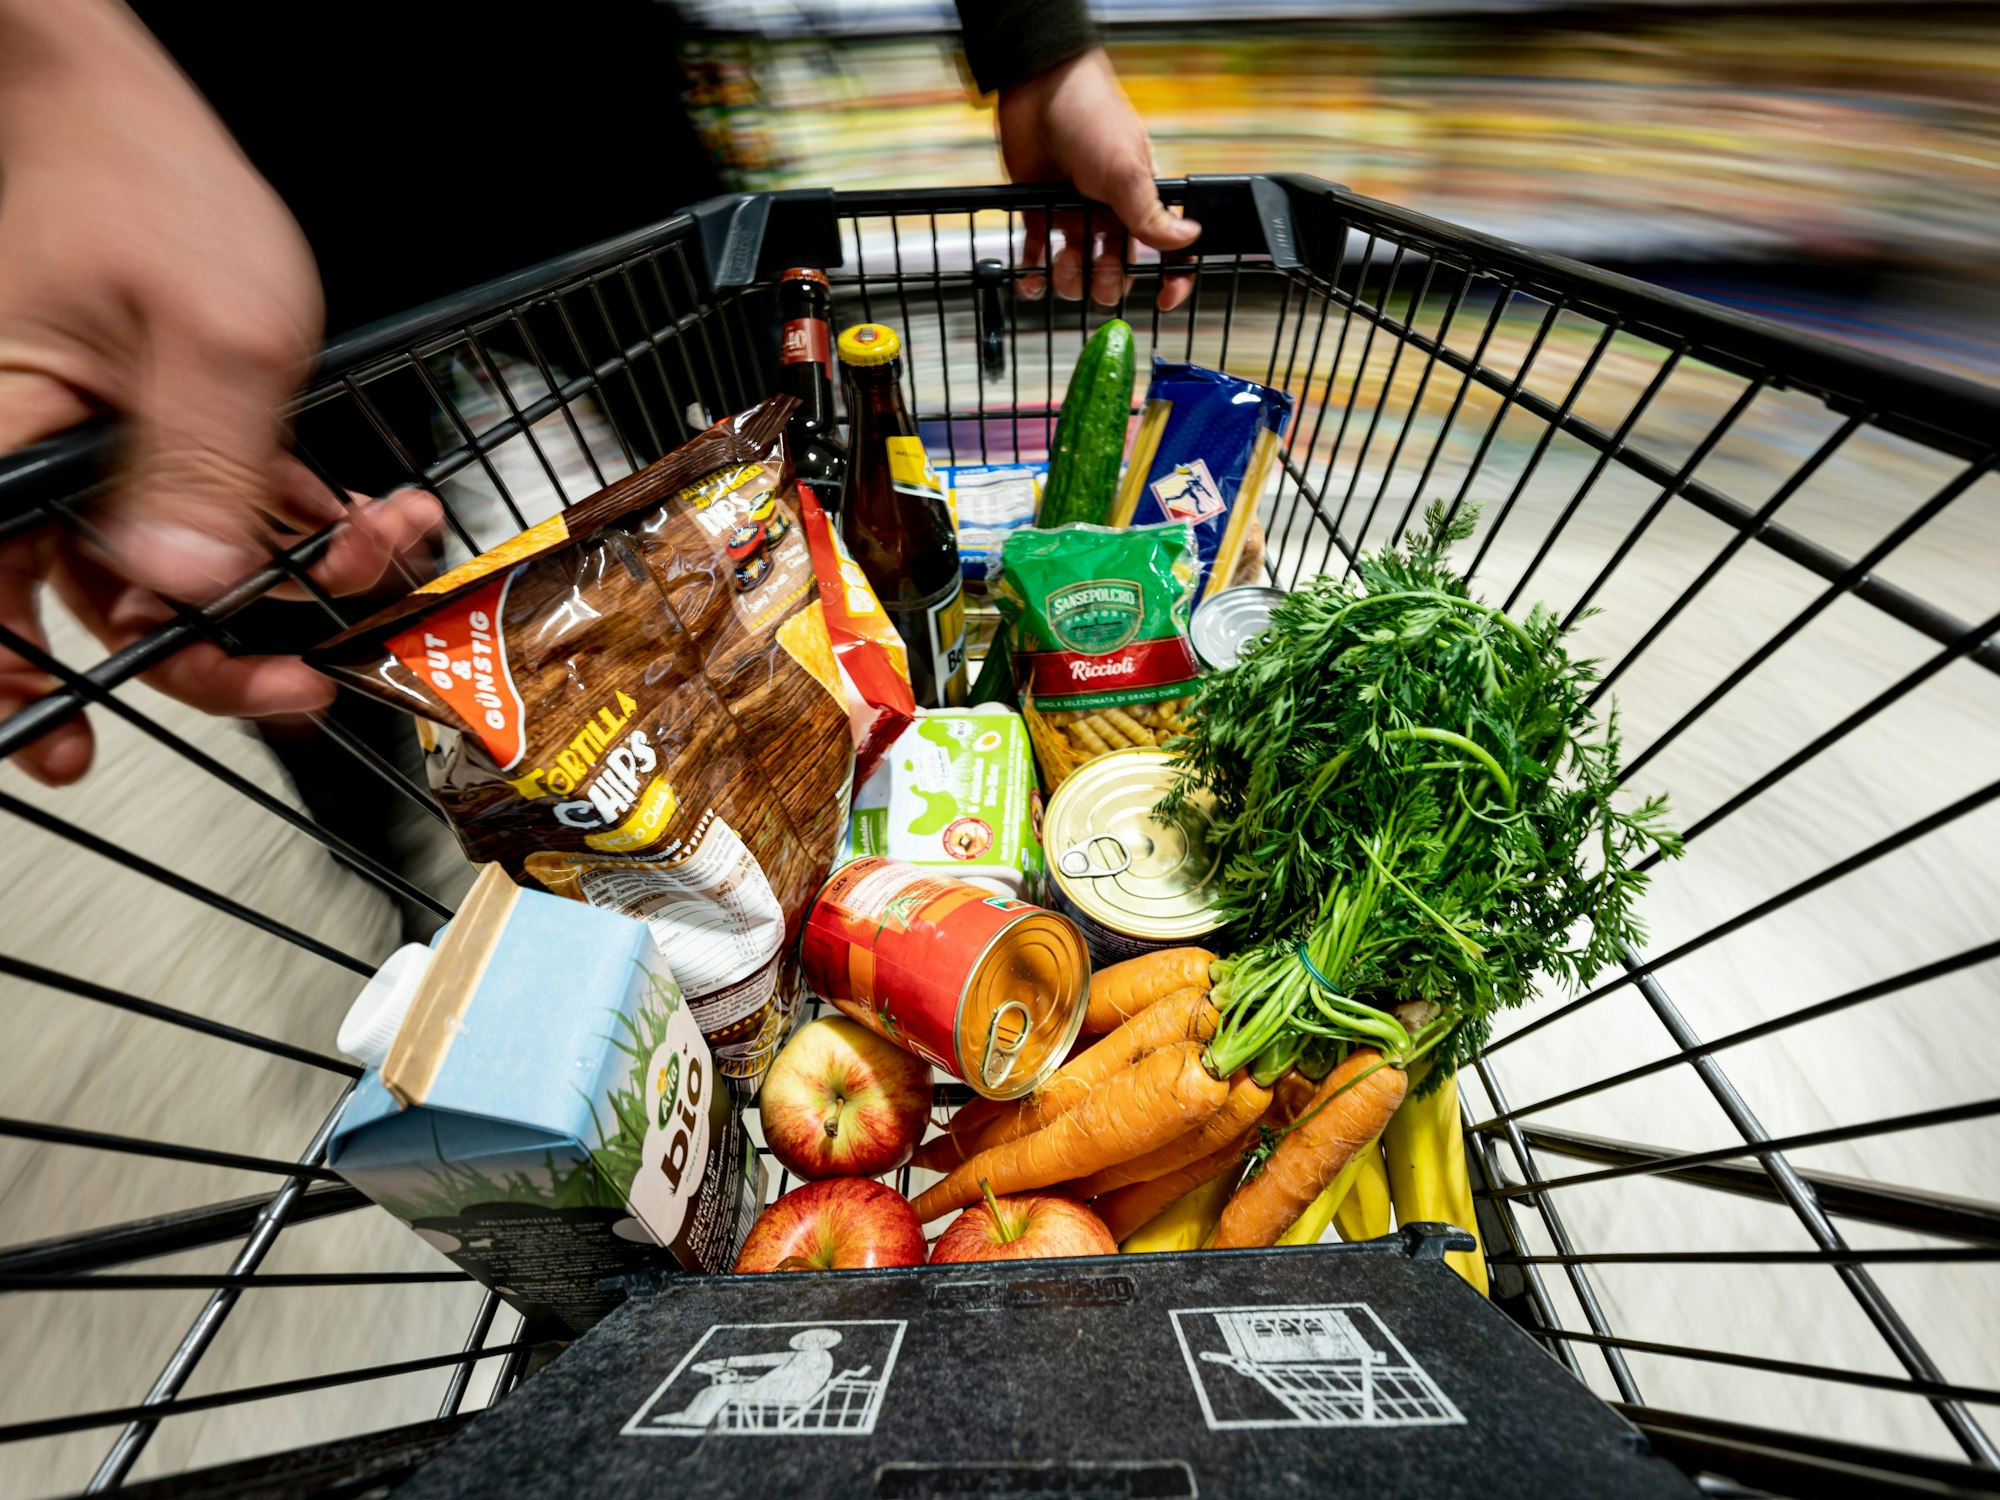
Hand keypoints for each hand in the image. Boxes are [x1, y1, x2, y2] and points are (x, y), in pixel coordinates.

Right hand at [0, 0, 439, 785]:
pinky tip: (359, 515)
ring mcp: (91, 455)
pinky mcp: (147, 438)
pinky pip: (211, 512)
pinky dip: (289, 523)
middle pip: (107, 606)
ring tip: (374, 547)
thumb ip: (203, 468)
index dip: (32, 692)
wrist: (130, 112)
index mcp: (3, 451)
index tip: (88, 745)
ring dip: (286, 574)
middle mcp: (31, 465)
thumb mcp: (214, 337)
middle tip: (302, 676)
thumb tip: (188, 585)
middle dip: (221, 646)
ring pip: (179, 566)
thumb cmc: (143, 186)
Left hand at [995, 47, 1199, 309]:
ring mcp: (1075, 212)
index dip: (1170, 277)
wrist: (1038, 88)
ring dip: (1069, 278)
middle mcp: (1110, 211)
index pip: (1166, 248)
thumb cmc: (1090, 117)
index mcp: (1141, 200)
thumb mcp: (1126, 170)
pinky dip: (1034, 271)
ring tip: (1061, 265)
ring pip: (1077, 267)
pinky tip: (1031, 278)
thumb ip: (1151, 214)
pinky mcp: (1040, 211)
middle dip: (1107, 281)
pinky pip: (1038, 254)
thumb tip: (1188, 239)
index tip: (1162, 298)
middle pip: (1117, 268)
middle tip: (1096, 274)